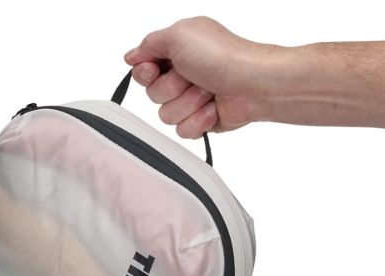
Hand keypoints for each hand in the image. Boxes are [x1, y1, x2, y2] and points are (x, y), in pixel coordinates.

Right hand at [124, 17, 277, 138]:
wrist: (253, 84)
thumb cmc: (221, 56)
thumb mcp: (178, 35)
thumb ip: (149, 44)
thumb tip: (131, 56)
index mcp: (176, 51)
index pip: (143, 70)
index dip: (146, 74)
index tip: (155, 70)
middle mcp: (183, 75)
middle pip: (153, 95)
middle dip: (172, 88)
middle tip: (193, 77)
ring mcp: (192, 99)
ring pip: (167, 115)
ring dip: (188, 103)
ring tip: (208, 92)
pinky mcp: (202, 120)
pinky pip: (183, 131)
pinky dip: (199, 120)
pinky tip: (213, 109)